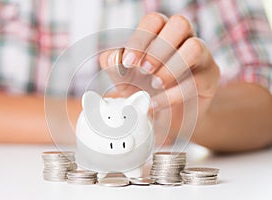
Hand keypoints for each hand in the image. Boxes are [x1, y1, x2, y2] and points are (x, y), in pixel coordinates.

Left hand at [99, 13, 219, 143]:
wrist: (164, 116)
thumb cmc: (144, 90)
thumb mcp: (124, 79)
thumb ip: (115, 66)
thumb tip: (112, 58)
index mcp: (161, 33)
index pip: (154, 21)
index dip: (140, 39)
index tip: (128, 62)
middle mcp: (184, 39)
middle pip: (180, 24)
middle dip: (158, 49)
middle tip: (144, 71)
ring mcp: (201, 56)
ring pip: (195, 47)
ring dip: (171, 67)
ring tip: (155, 85)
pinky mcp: (210, 77)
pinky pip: (198, 80)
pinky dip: (173, 94)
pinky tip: (156, 103)